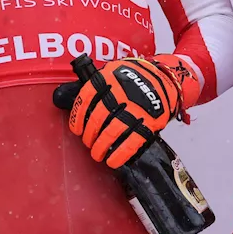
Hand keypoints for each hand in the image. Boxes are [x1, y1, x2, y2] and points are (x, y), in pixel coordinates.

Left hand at [54, 55, 200, 168]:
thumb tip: (66, 97)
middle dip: (89, 135)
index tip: (75, 130)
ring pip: (112, 132)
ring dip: (100, 147)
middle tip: (88, 143)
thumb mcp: (113, 71)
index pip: (86, 98)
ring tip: (97, 154)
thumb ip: (96, 83)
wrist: (165, 78)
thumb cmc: (133, 78)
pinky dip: (120, 154)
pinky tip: (112, 161)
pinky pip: (132, 142)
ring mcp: (136, 107)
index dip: (77, 117)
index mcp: (108, 78)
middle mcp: (121, 92)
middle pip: (98, 118)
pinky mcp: (150, 121)